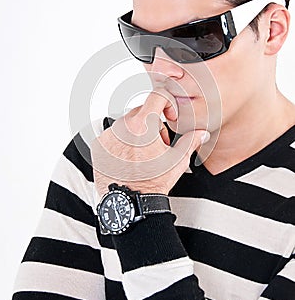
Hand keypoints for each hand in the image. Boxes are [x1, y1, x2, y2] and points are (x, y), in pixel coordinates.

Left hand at [91, 88, 209, 195]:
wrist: (129, 203)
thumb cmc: (153, 183)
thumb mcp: (177, 161)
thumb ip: (191, 141)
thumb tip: (201, 133)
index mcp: (142, 125)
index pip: (157, 96)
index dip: (168, 103)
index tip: (169, 117)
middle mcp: (122, 126)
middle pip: (142, 111)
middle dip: (153, 123)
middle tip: (158, 144)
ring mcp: (108, 135)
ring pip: (127, 123)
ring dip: (137, 133)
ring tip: (143, 154)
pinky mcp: (98, 145)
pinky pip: (113, 135)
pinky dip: (122, 142)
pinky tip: (129, 158)